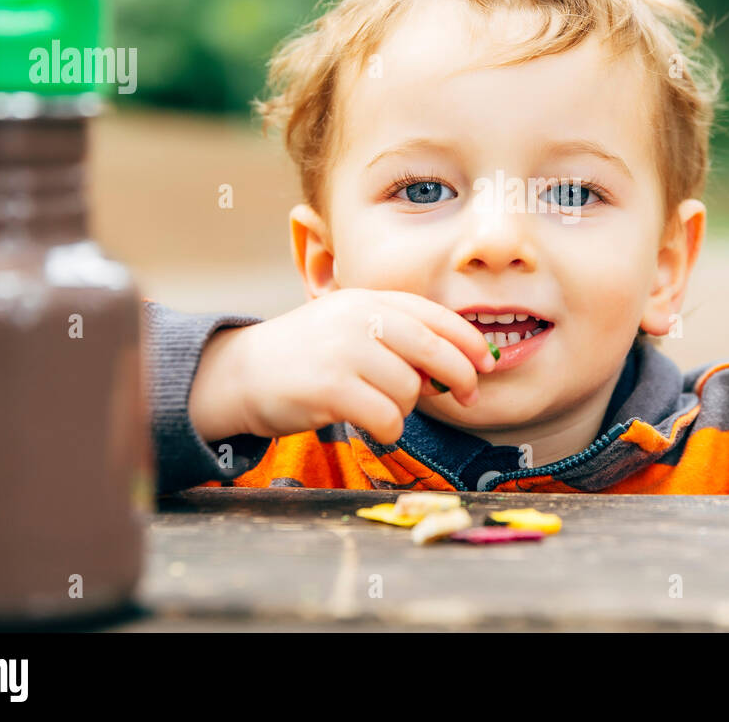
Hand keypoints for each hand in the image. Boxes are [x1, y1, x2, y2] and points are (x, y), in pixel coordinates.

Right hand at [187, 289, 497, 444]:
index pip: (434, 315)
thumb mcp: (350, 327)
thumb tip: (454, 371)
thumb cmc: (306, 356)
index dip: (469, 340)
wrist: (240, 373)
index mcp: (368, 299)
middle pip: (433, 350)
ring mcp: (343, 351)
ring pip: (410, 390)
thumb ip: (396, 337)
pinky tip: (372, 425)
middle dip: (460, 376)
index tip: (488, 363)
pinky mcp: (330, 387)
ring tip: (380, 407)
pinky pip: (387, 417)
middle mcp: (358, 318)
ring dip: (405, 408)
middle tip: (467, 396)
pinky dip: (388, 429)